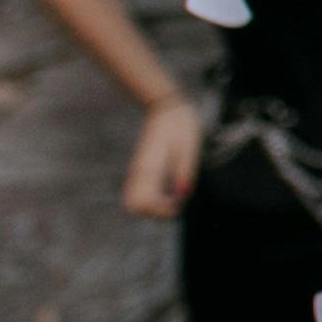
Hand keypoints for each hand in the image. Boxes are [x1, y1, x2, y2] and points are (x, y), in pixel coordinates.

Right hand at [120, 103, 200, 221]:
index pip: (144, 202)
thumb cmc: (181, 126)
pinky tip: (167, 195)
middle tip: (175, 206)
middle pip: (133, 206)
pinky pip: (137, 193)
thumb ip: (184, 171)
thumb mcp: (189, 147)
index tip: (179, 205)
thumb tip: (183, 196)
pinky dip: (149, 200)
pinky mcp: (139, 170)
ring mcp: (136, 171)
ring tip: (172, 201)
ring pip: (132, 201)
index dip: (161, 210)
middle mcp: (138, 172)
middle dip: (154, 213)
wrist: (165, 109)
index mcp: (149, 167)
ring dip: (151, 208)